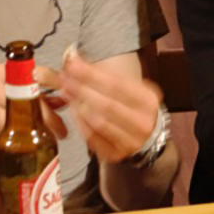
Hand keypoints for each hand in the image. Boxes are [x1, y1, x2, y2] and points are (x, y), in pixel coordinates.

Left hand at [42, 52, 160, 162]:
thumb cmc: (132, 107)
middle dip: (82, 88)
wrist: (146, 137)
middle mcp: (143, 121)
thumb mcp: (129, 89)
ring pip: (99, 120)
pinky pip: (92, 136)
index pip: (117, 84)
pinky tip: (73, 108)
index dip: (93, 74)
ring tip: (65, 90)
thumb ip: (104, 77)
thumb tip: (74, 60)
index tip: (73, 64)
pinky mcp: (115, 153)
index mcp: (148, 100)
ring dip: (78, 104)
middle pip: (107, 102)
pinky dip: (80, 121)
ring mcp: (130, 140)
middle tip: (64, 77)